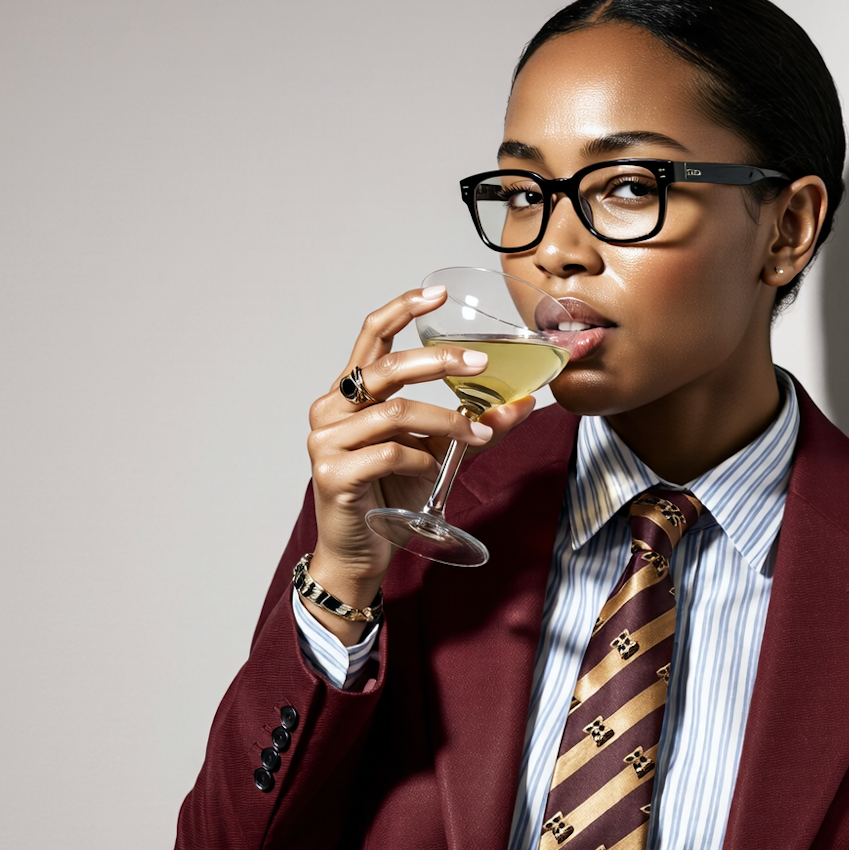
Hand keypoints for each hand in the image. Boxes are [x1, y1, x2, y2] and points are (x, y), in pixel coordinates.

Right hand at [303, 287, 535, 636]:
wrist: (360, 556)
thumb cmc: (390, 500)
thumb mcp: (435, 456)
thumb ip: (470, 427)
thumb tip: (522, 403)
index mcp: (349, 395)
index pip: (371, 337)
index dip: (402, 309)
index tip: (438, 293)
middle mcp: (331, 409)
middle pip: (386, 368)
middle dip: (438, 362)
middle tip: (481, 363)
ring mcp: (326, 441)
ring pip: (395, 413)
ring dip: (446, 422)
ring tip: (478, 434)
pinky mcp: (332, 473)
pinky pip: (389, 452)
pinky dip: (420, 458)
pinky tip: (433, 470)